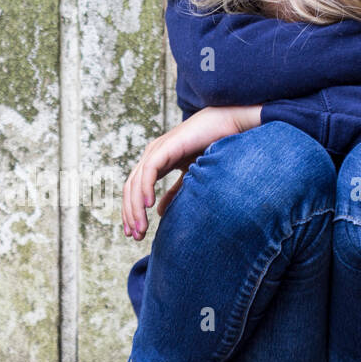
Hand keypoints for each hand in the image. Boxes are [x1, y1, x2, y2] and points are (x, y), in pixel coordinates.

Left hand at [121, 105, 260, 239]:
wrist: (229, 125)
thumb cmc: (213, 147)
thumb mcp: (190, 177)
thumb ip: (174, 192)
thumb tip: (158, 212)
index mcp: (155, 162)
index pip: (134, 191)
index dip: (132, 212)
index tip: (136, 234)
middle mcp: (152, 156)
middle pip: (130, 189)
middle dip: (130, 214)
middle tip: (136, 236)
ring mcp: (157, 150)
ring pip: (136, 182)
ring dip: (135, 207)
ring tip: (141, 227)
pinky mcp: (166, 146)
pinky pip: (149, 170)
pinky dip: (145, 187)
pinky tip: (149, 205)